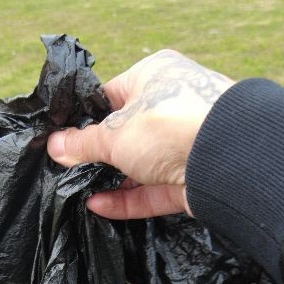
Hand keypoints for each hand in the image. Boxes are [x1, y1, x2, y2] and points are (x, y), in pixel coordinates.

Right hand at [47, 50, 233, 218]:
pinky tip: (97, 206)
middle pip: (126, 132)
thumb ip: (83, 143)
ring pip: (140, 165)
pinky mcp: (190, 180)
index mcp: (155, 76)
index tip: (60, 137)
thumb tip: (55, 146)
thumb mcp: (115, 133)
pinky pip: (152, 191)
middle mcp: (171, 106)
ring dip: (112, 179)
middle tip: (63, 168)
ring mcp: (183, 146)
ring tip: (75, 190)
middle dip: (98, 152)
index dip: (85, 116)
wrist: (228, 159)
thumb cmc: (166, 125)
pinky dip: (127, 199)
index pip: (112, 94)